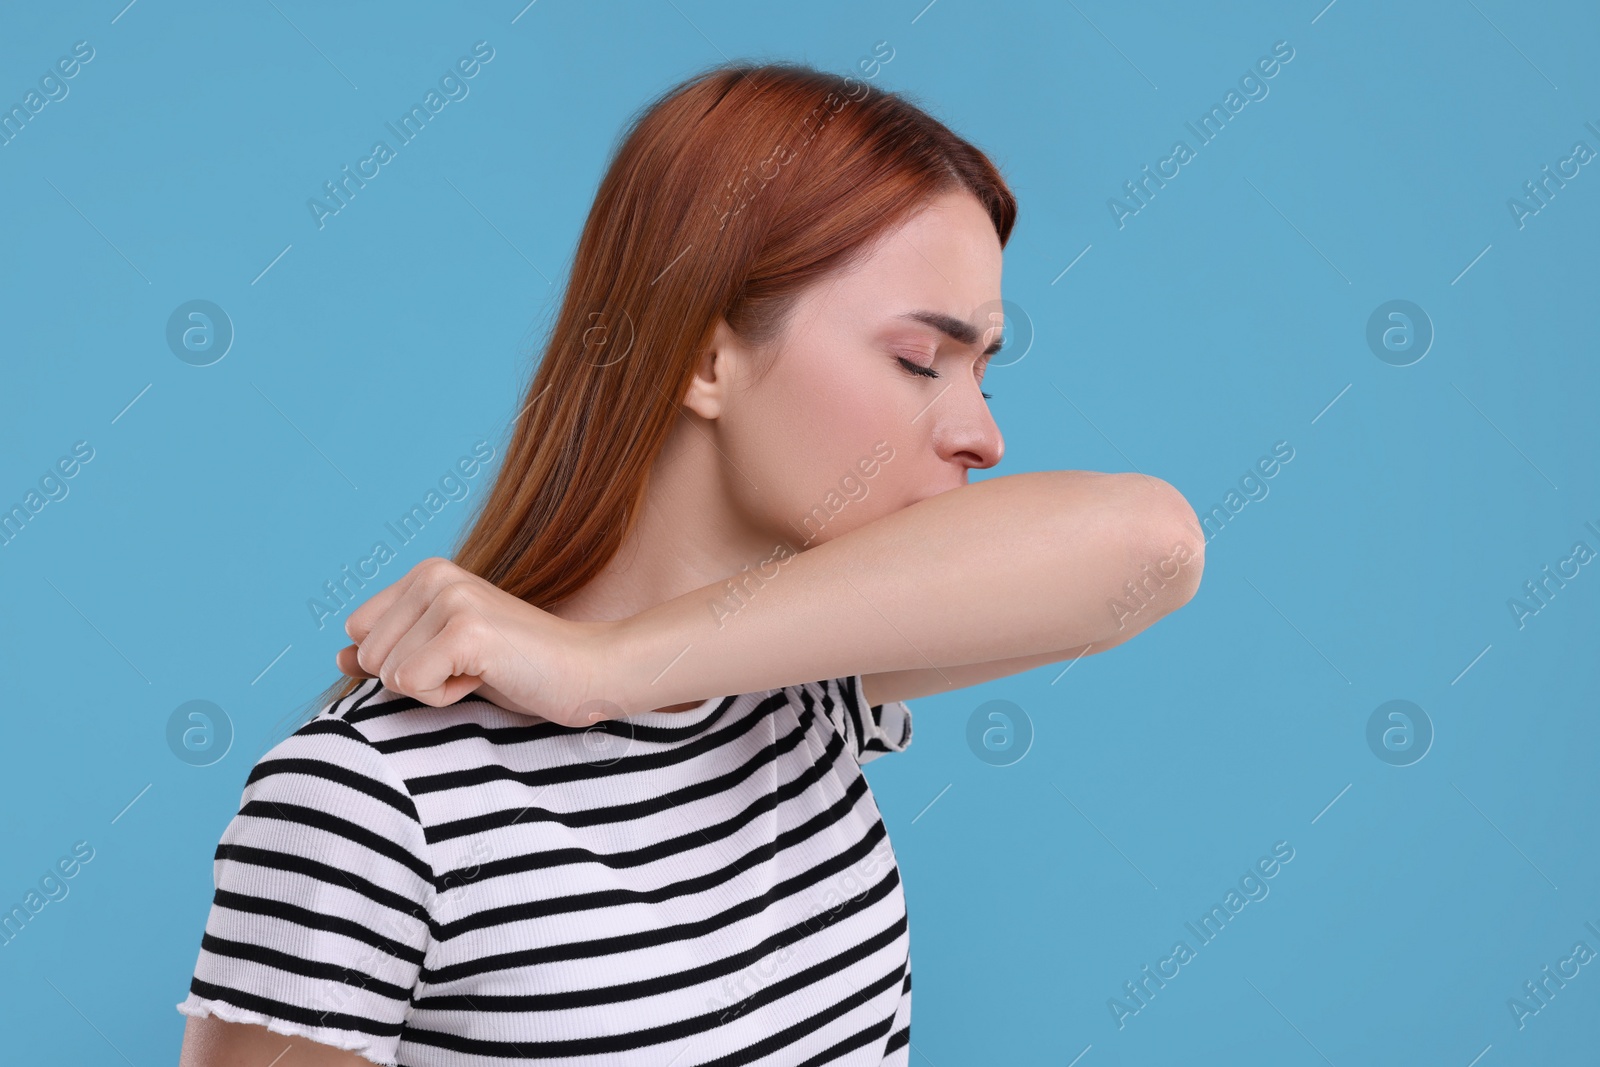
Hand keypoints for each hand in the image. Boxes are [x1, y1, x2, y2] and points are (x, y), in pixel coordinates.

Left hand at [336, 557, 615, 726]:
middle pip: (369, 655)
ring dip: (433, 689)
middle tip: (473, 667)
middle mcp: (434, 575)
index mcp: (427, 572)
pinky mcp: (465, 630)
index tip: (454, 658)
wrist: (589, 671)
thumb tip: (338, 657)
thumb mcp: (446, 655)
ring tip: (483, 671)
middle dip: (415, 678)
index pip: (359, 632)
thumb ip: (392, 650)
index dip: (401, 660)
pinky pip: (411, 685)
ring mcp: (450, 599)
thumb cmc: (521, 667)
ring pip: (388, 674)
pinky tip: (488, 677)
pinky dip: (447, 697)